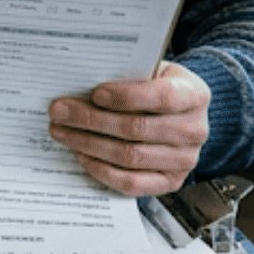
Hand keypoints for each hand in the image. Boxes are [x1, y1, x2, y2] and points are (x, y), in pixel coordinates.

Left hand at [48, 61, 209, 196]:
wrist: (179, 114)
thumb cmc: (155, 87)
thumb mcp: (150, 71)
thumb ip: (125, 75)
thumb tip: (78, 85)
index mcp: (194, 95)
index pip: (162, 97)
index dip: (126, 96)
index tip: (95, 93)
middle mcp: (195, 130)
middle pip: (137, 128)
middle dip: (92, 120)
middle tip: (59, 112)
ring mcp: (185, 160)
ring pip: (130, 156)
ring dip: (89, 144)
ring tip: (62, 132)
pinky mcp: (170, 182)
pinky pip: (132, 182)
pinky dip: (102, 169)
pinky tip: (81, 154)